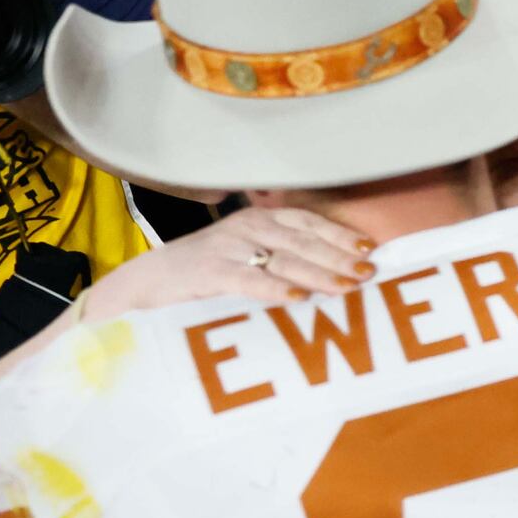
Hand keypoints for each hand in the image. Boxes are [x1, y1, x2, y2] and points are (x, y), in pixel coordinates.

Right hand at [83, 207, 371, 319]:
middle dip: (337, 255)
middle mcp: (246, 227)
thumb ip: (283, 256)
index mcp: (259, 219)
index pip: (307, 221)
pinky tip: (298, 298)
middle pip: (301, 240)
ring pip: (281, 258)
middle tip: (368, 271)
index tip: (369, 247)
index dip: (339, 233)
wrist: (148, 281)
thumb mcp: (248, 254)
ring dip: (317, 272)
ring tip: (346, 285)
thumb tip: (336, 273)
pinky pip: (248, 279)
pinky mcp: (209, 272)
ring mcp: (227, 248)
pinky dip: (274, 288)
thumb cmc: (207, 271)